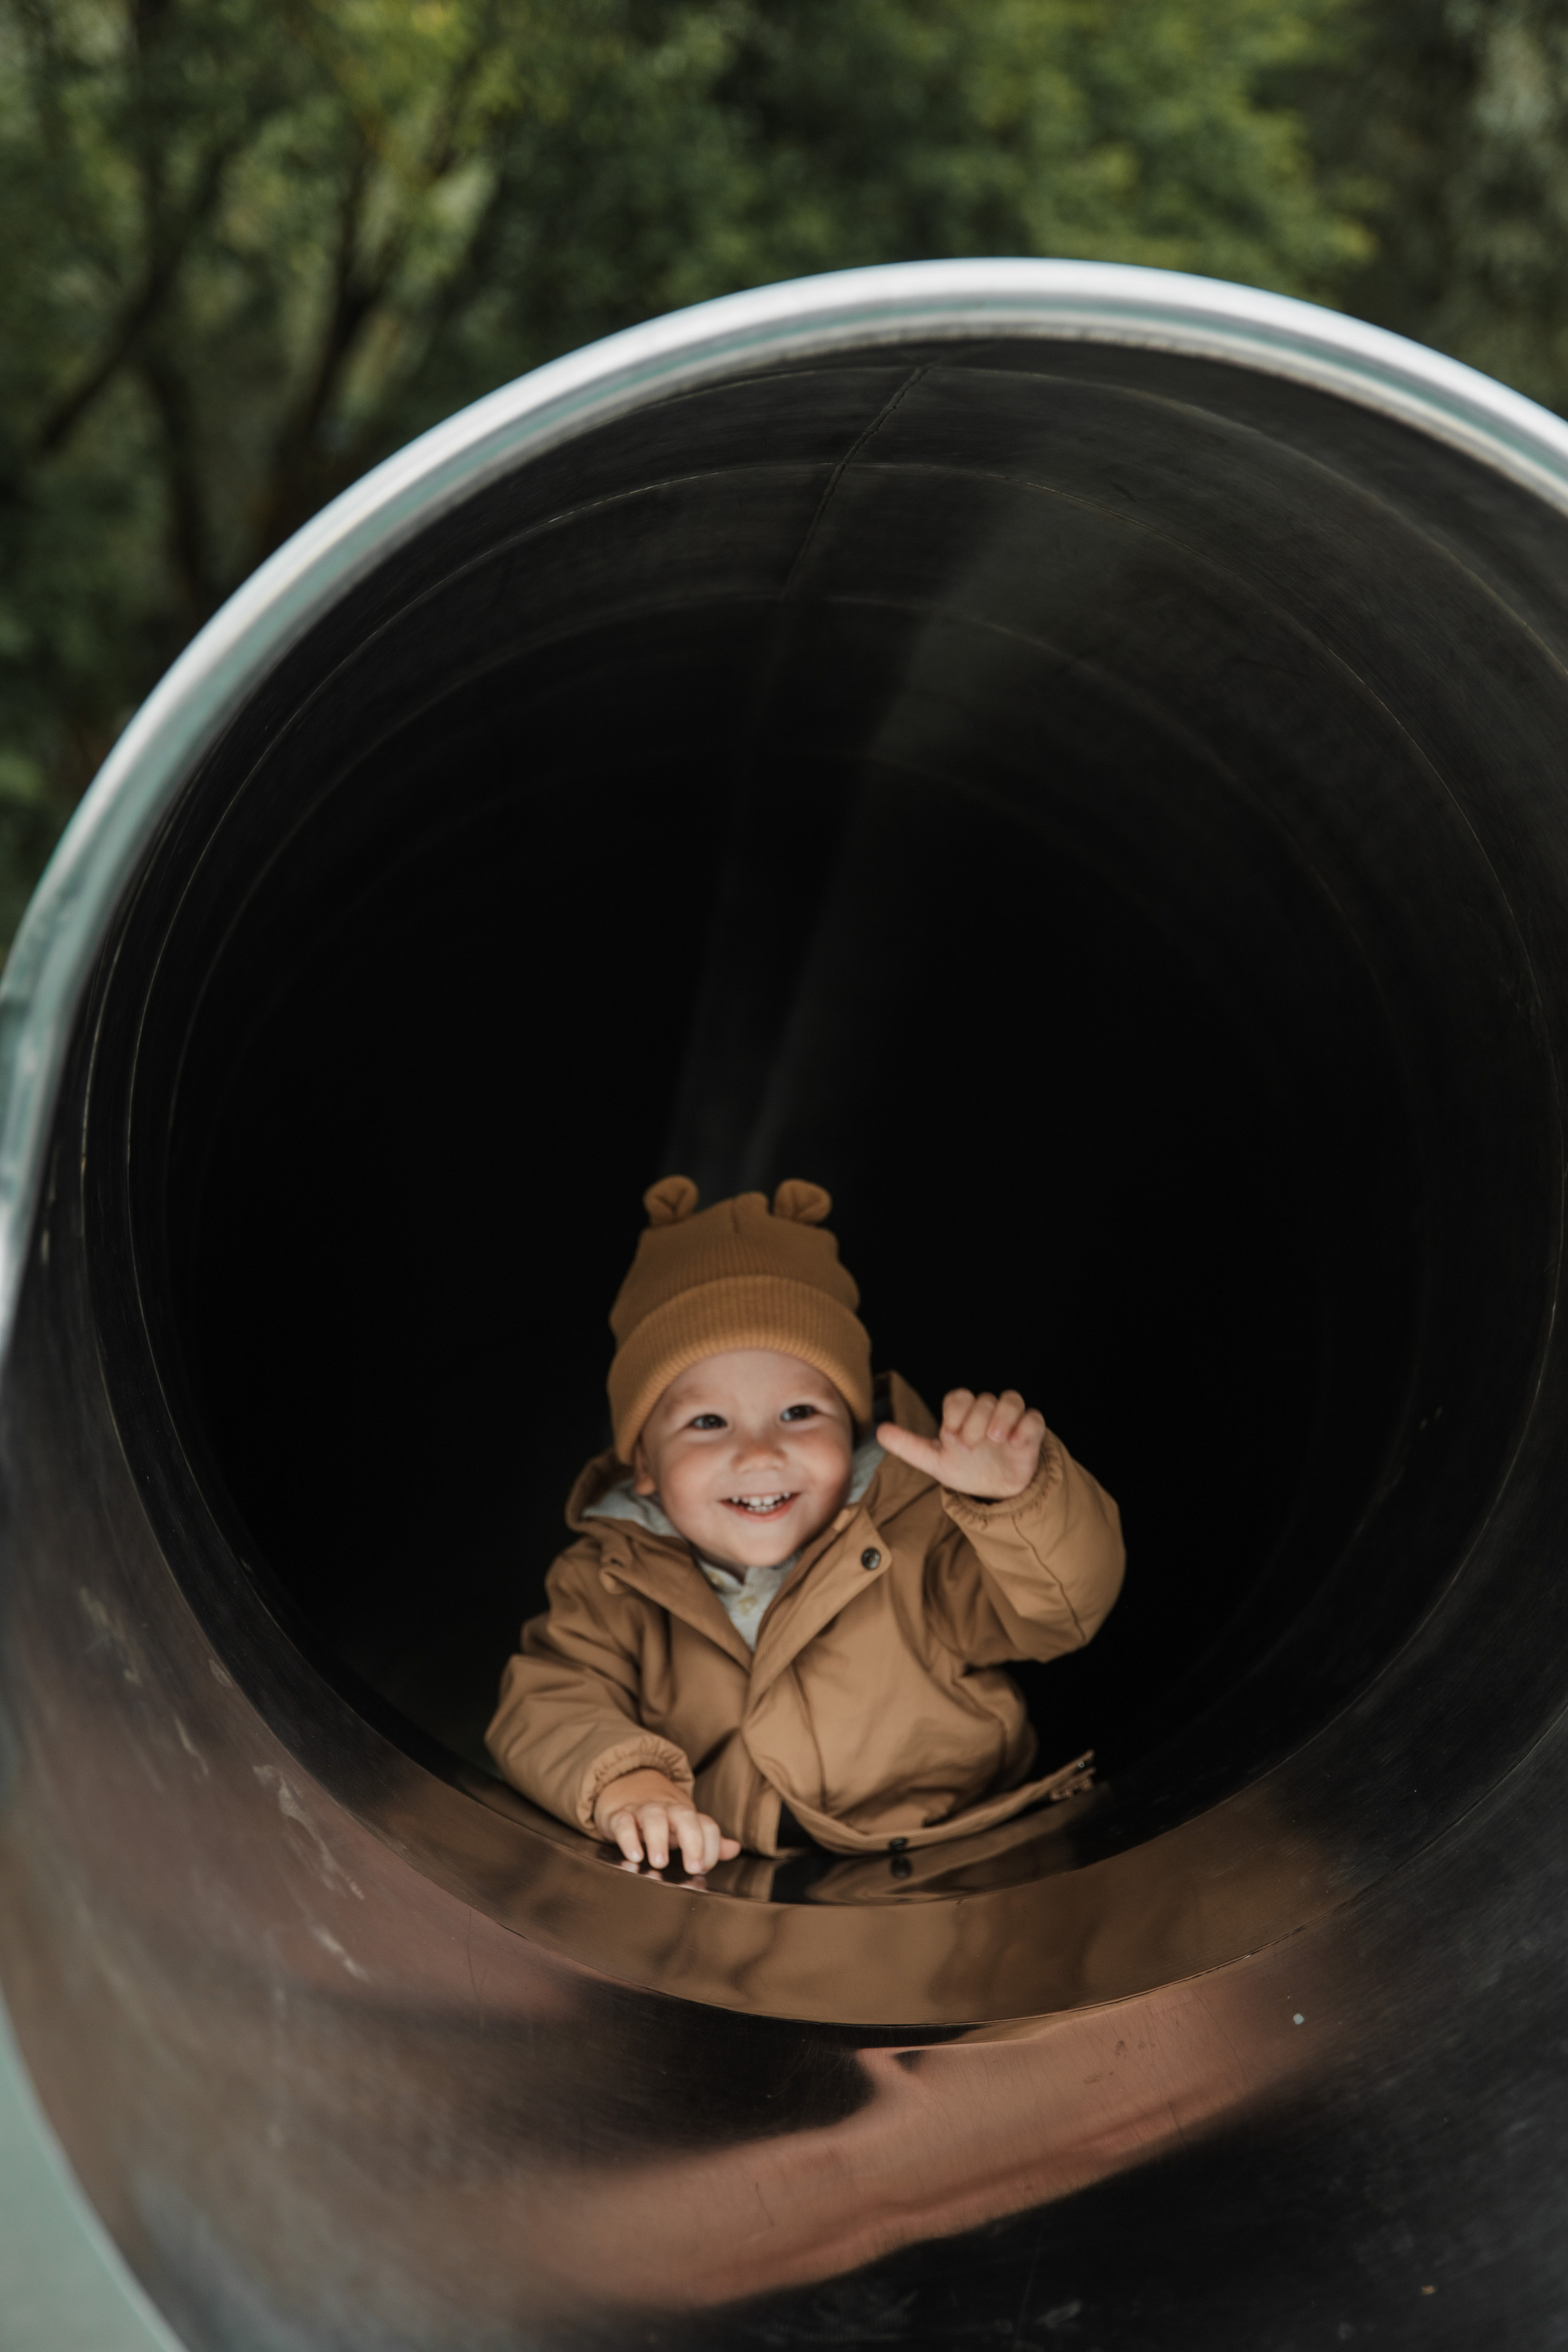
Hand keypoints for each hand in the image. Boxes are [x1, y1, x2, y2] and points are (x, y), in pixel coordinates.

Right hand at [593, 1769, 739, 1874]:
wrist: (626, 1786)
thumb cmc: (661, 1816)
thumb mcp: (685, 1826)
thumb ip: (709, 1841)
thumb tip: (734, 1849)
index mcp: (686, 1814)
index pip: (706, 1825)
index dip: (711, 1847)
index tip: (705, 1868)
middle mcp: (667, 1809)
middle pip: (684, 1817)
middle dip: (692, 1841)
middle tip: (693, 1867)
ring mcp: (642, 1811)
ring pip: (654, 1818)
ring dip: (658, 1840)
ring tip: (659, 1862)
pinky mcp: (619, 1815)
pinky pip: (623, 1823)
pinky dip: (628, 1838)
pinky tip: (634, 1856)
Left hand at [877, 1388, 1044, 1499]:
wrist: (994, 1493)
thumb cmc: (964, 1469)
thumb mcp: (934, 1461)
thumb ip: (908, 1446)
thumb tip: (879, 1432)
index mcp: (963, 1415)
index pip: (959, 1397)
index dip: (954, 1412)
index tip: (949, 1436)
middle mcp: (987, 1413)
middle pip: (983, 1399)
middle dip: (974, 1420)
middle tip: (967, 1445)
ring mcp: (1010, 1421)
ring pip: (1011, 1399)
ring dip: (1002, 1416)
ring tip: (994, 1438)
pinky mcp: (1030, 1434)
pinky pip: (1034, 1419)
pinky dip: (1025, 1427)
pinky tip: (1014, 1443)